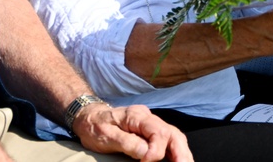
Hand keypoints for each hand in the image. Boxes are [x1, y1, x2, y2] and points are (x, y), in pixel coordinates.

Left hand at [75, 103, 192, 161]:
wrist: (89, 116)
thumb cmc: (95, 126)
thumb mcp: (105, 135)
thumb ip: (127, 142)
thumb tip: (146, 152)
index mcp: (137, 116)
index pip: (158, 132)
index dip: (156, 150)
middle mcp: (148, 118)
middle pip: (173, 133)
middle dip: (181, 152)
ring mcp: (151, 123)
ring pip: (175, 136)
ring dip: (182, 153)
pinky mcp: (151, 131)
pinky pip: (168, 140)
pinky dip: (176, 151)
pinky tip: (179, 160)